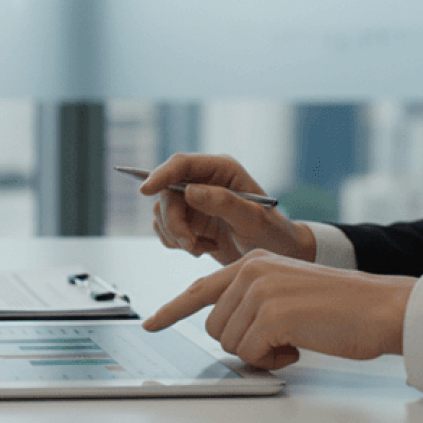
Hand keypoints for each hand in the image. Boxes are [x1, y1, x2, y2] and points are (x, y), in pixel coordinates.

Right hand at [141, 153, 314, 264]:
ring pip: (162, 213)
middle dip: (174, 221)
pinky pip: (165, 229)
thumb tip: (189, 191)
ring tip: (203, 247)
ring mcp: (194, 202)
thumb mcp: (254, 220)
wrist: (277, 258)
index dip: (160, 174)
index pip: (182, 164)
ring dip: (176, 235)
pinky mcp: (188, 221)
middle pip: (167, 193)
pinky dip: (177, 243)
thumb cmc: (274, 235)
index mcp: (222, 170)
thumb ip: (223, 203)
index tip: (145, 190)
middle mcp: (204, 182)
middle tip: (189, 243)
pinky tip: (203, 248)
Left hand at [142, 250, 415, 369]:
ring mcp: (259, 292)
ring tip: (295, 338)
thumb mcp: (287, 291)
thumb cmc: (342, 307)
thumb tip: (225, 332)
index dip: (173, 311)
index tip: (151, 325)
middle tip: (282, 338)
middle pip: (215, 327)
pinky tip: (299, 347)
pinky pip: (251, 353)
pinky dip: (273, 360)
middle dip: (245, 343)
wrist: (382, 308)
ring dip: (261, 352)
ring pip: (230, 342)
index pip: (200, 289)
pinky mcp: (271, 315)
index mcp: (252, 263)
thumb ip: (252, 302)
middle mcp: (250, 272)